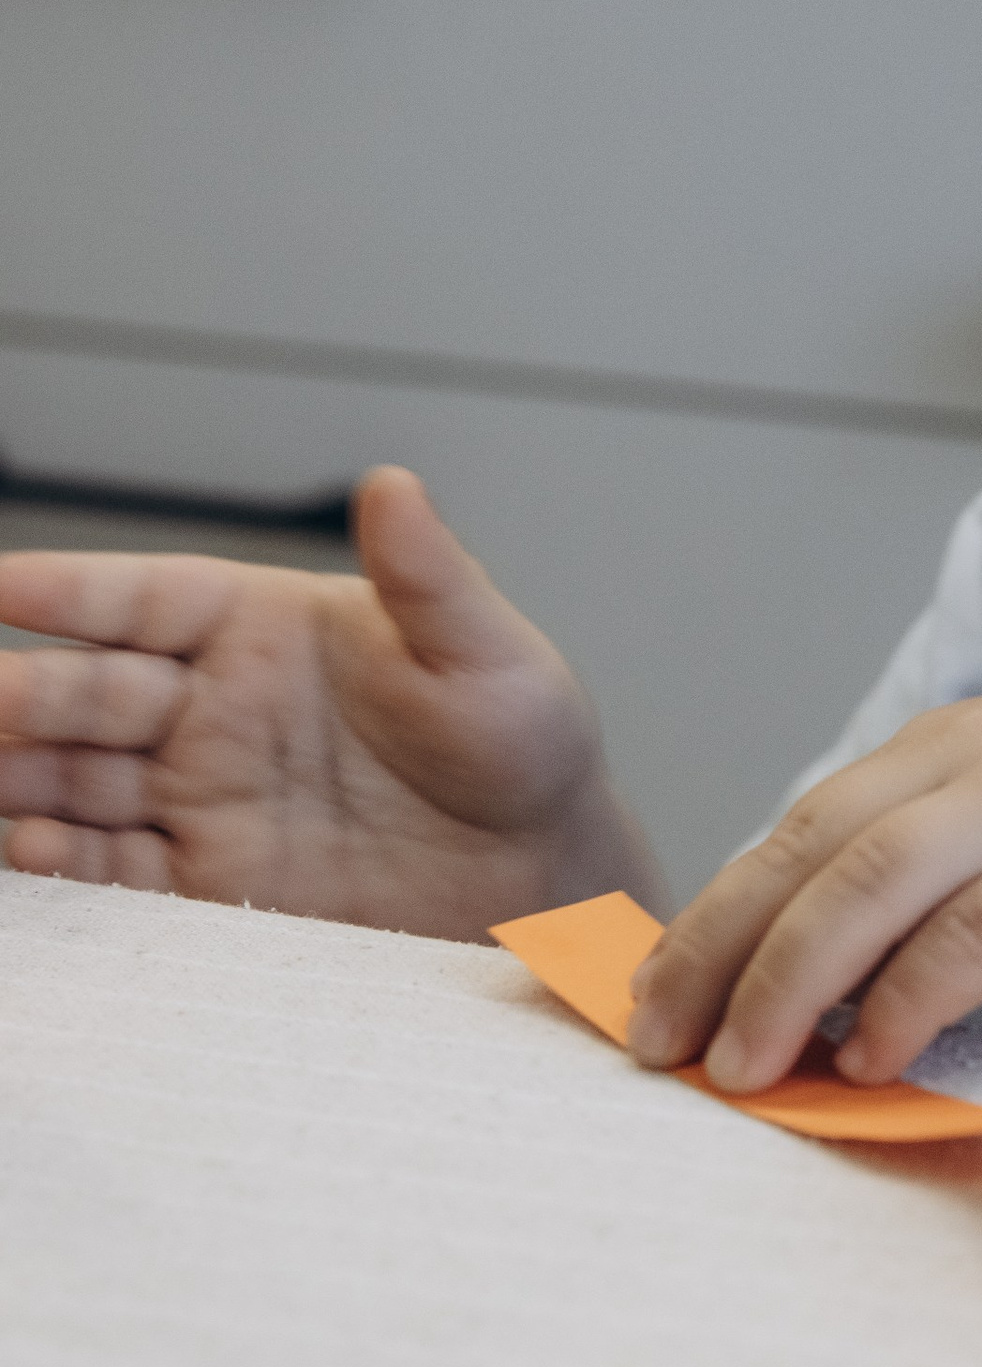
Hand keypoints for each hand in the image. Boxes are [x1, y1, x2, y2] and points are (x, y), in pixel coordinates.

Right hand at [0, 466, 656, 936]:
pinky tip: (29, 846)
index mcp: (264, 627)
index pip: (140, 599)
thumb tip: (393, 484)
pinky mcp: (211, 882)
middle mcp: (216, 707)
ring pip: (77, 779)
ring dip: (18, 776)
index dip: (65, 591)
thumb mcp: (487, 654)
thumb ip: (428, 578)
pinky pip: (111, 869)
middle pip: (87, 693)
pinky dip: (61, 862)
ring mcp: (205, 795)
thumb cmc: (523, 742)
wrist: (543, 871)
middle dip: (18, 694)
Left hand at [629, 695, 981, 1090]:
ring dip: (788, 984)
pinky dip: (908, 1000)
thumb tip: (815, 1008)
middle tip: (659, 1044)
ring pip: (872, 884)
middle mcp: (978, 759)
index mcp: (947, 748)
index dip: (713, 917)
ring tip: (741, 1068)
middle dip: (717, 951)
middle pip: (810, 849)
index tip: (650, 1003)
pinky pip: (974, 937)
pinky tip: (870, 1059)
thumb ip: (929, 904)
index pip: (798, 830)